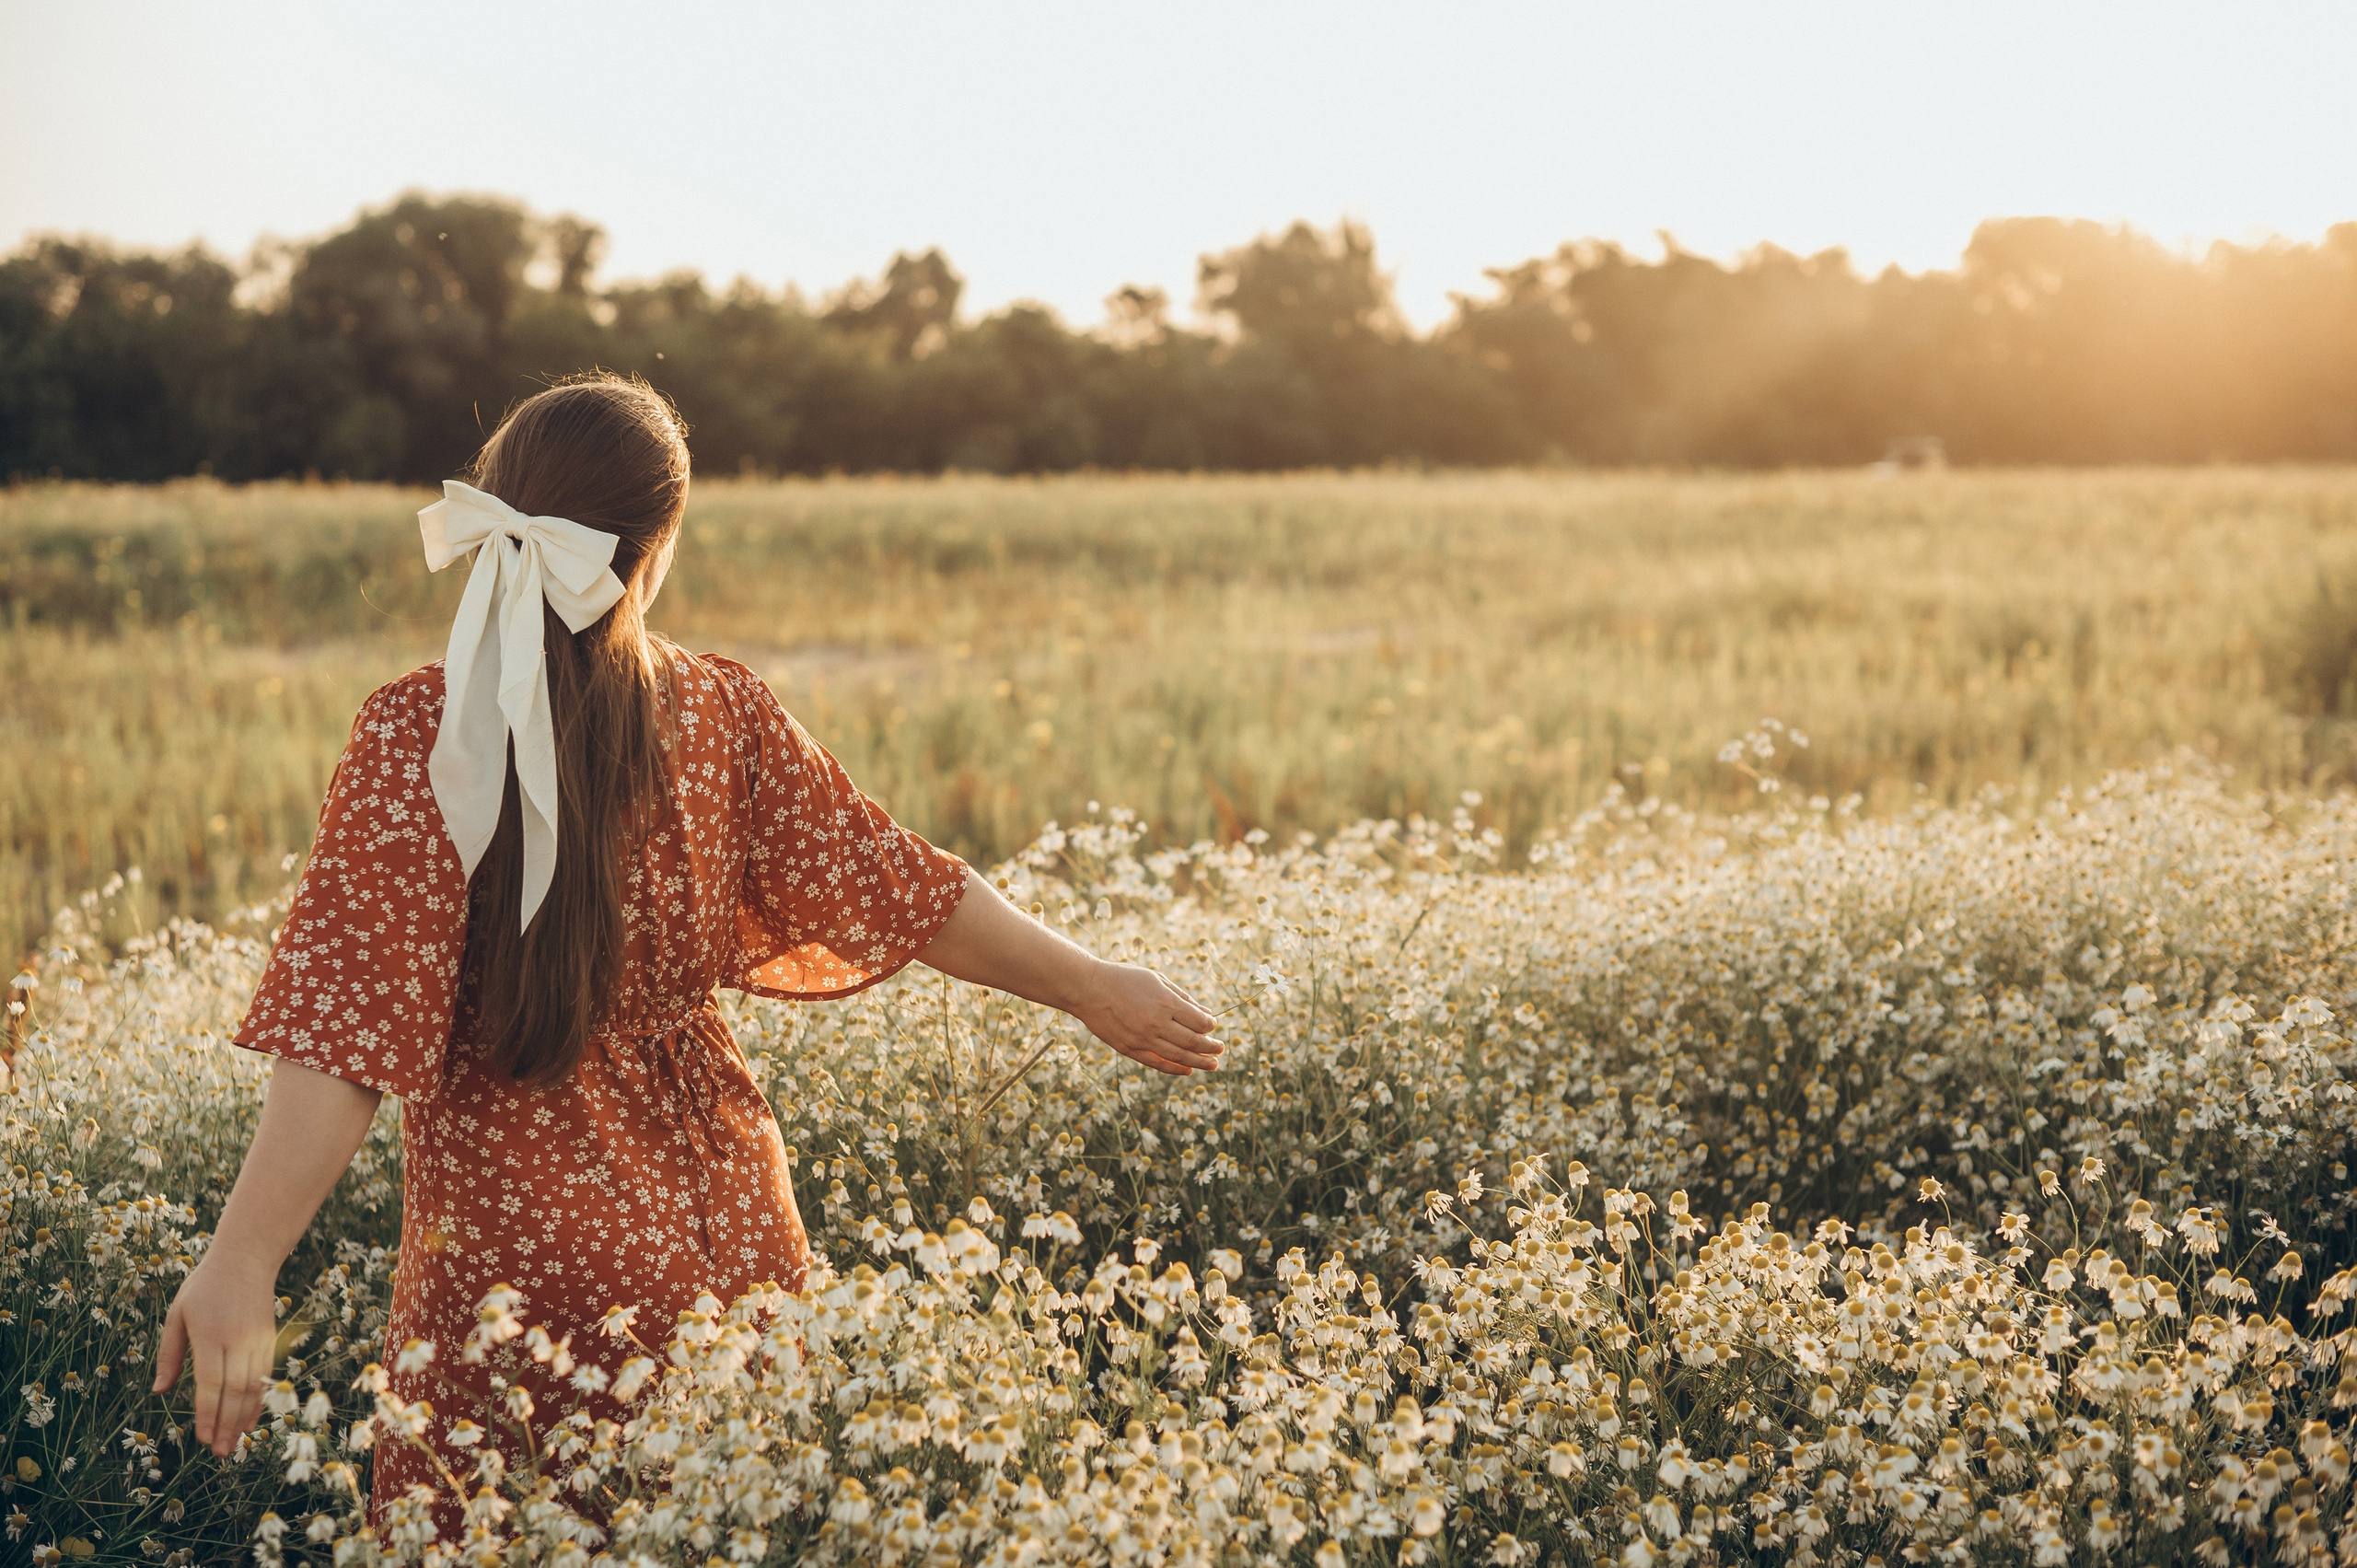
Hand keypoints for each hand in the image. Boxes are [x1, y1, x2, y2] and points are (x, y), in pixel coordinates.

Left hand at [153, 1249, 280, 1456]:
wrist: (248, 1259)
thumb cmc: (205, 1286)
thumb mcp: (177, 1314)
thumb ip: (169, 1354)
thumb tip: (160, 1391)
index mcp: (209, 1333)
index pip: (210, 1381)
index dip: (208, 1412)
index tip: (202, 1438)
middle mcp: (237, 1340)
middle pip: (234, 1390)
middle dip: (226, 1424)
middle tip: (218, 1452)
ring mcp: (256, 1340)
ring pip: (253, 1387)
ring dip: (243, 1418)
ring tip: (232, 1444)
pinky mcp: (269, 1340)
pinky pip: (265, 1377)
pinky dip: (257, 1401)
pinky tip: (249, 1419)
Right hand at [1070, 960, 1224, 1075]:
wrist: (1088, 989)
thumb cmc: (1125, 979)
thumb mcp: (1157, 979)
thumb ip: (1182, 997)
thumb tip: (1206, 1013)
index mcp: (1165, 1003)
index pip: (1199, 1022)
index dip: (1210, 1026)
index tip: (1212, 1025)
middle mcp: (1156, 1023)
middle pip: (1193, 1042)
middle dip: (1210, 1047)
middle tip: (1221, 1049)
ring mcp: (1142, 1039)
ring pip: (1178, 1057)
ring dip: (1199, 1062)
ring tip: (1213, 1065)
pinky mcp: (1130, 1049)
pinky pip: (1157, 1064)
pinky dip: (1175, 1069)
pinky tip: (1187, 1071)